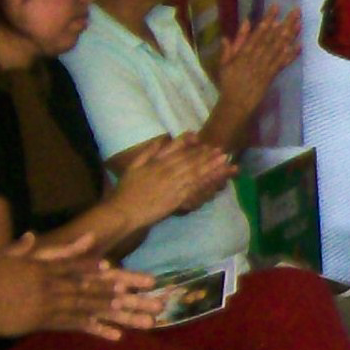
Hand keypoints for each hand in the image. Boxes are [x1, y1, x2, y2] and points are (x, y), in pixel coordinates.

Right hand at [0, 233, 162, 339]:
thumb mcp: (4, 256)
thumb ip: (24, 246)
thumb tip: (34, 234)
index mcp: (47, 267)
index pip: (82, 266)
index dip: (106, 270)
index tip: (130, 275)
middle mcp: (55, 284)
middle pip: (97, 287)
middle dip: (128, 292)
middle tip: (155, 297)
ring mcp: (53, 304)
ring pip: (93, 307)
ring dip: (121, 313)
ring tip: (146, 318)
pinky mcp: (46, 322)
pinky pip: (76, 325)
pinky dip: (97, 329)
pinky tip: (117, 334)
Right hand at [109, 135, 236, 226]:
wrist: (124, 210)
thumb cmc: (127, 189)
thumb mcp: (134, 165)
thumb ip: (149, 152)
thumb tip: (163, 139)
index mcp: (157, 163)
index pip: (179, 152)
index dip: (194, 147)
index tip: (205, 143)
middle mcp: (168, 171)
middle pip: (191, 161)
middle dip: (207, 156)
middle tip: (221, 150)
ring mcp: (174, 185)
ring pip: (196, 173)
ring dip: (212, 166)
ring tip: (225, 160)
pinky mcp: (178, 199)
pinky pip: (196, 189)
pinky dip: (207, 183)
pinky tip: (217, 179)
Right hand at [215, 6, 301, 106]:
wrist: (234, 102)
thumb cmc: (229, 81)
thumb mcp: (225, 61)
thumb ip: (234, 42)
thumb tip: (244, 24)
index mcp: (244, 51)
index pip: (258, 31)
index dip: (268, 18)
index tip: (276, 6)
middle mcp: (255, 56)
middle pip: (272, 37)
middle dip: (285, 23)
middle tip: (296, 10)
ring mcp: (264, 66)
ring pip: (279, 48)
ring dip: (290, 35)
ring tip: (300, 23)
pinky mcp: (271, 76)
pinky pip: (282, 64)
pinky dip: (291, 55)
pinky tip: (300, 46)